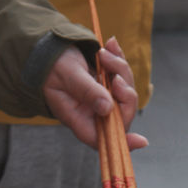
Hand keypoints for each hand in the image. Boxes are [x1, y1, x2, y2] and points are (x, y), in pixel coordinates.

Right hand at [42, 36, 147, 150]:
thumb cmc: (51, 66)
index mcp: (80, 119)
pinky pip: (123, 77)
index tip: (141, 140)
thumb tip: (107, 108)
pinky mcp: (107, 86)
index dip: (123, 142)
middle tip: (114, 72)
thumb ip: (87, 91)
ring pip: (126, 93)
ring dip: (121, 69)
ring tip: (105, 52)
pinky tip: (111, 45)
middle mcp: (93, 114)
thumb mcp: (67, 75)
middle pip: (122, 115)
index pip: (103, 139)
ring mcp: (102, 100)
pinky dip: (119, 60)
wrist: (46, 50)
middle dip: (125, 93)